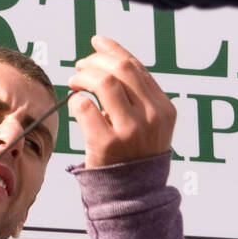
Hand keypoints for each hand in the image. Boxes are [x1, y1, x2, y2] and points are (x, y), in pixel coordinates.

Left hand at [66, 36, 176, 167]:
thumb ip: (136, 97)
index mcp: (164, 108)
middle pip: (121, 70)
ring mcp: (130, 131)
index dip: (113, 50)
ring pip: (104, 84)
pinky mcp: (107, 144)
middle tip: (80, 66)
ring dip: (84, 77)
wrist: (133, 196)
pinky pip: (85, 108)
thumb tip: (106, 63)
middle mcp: (151, 117)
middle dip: (96, 61)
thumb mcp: (149, 125)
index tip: (97, 42)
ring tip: (73, 81)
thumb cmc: (135, 156)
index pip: (136, 67)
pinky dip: (76, 101)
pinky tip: (74, 104)